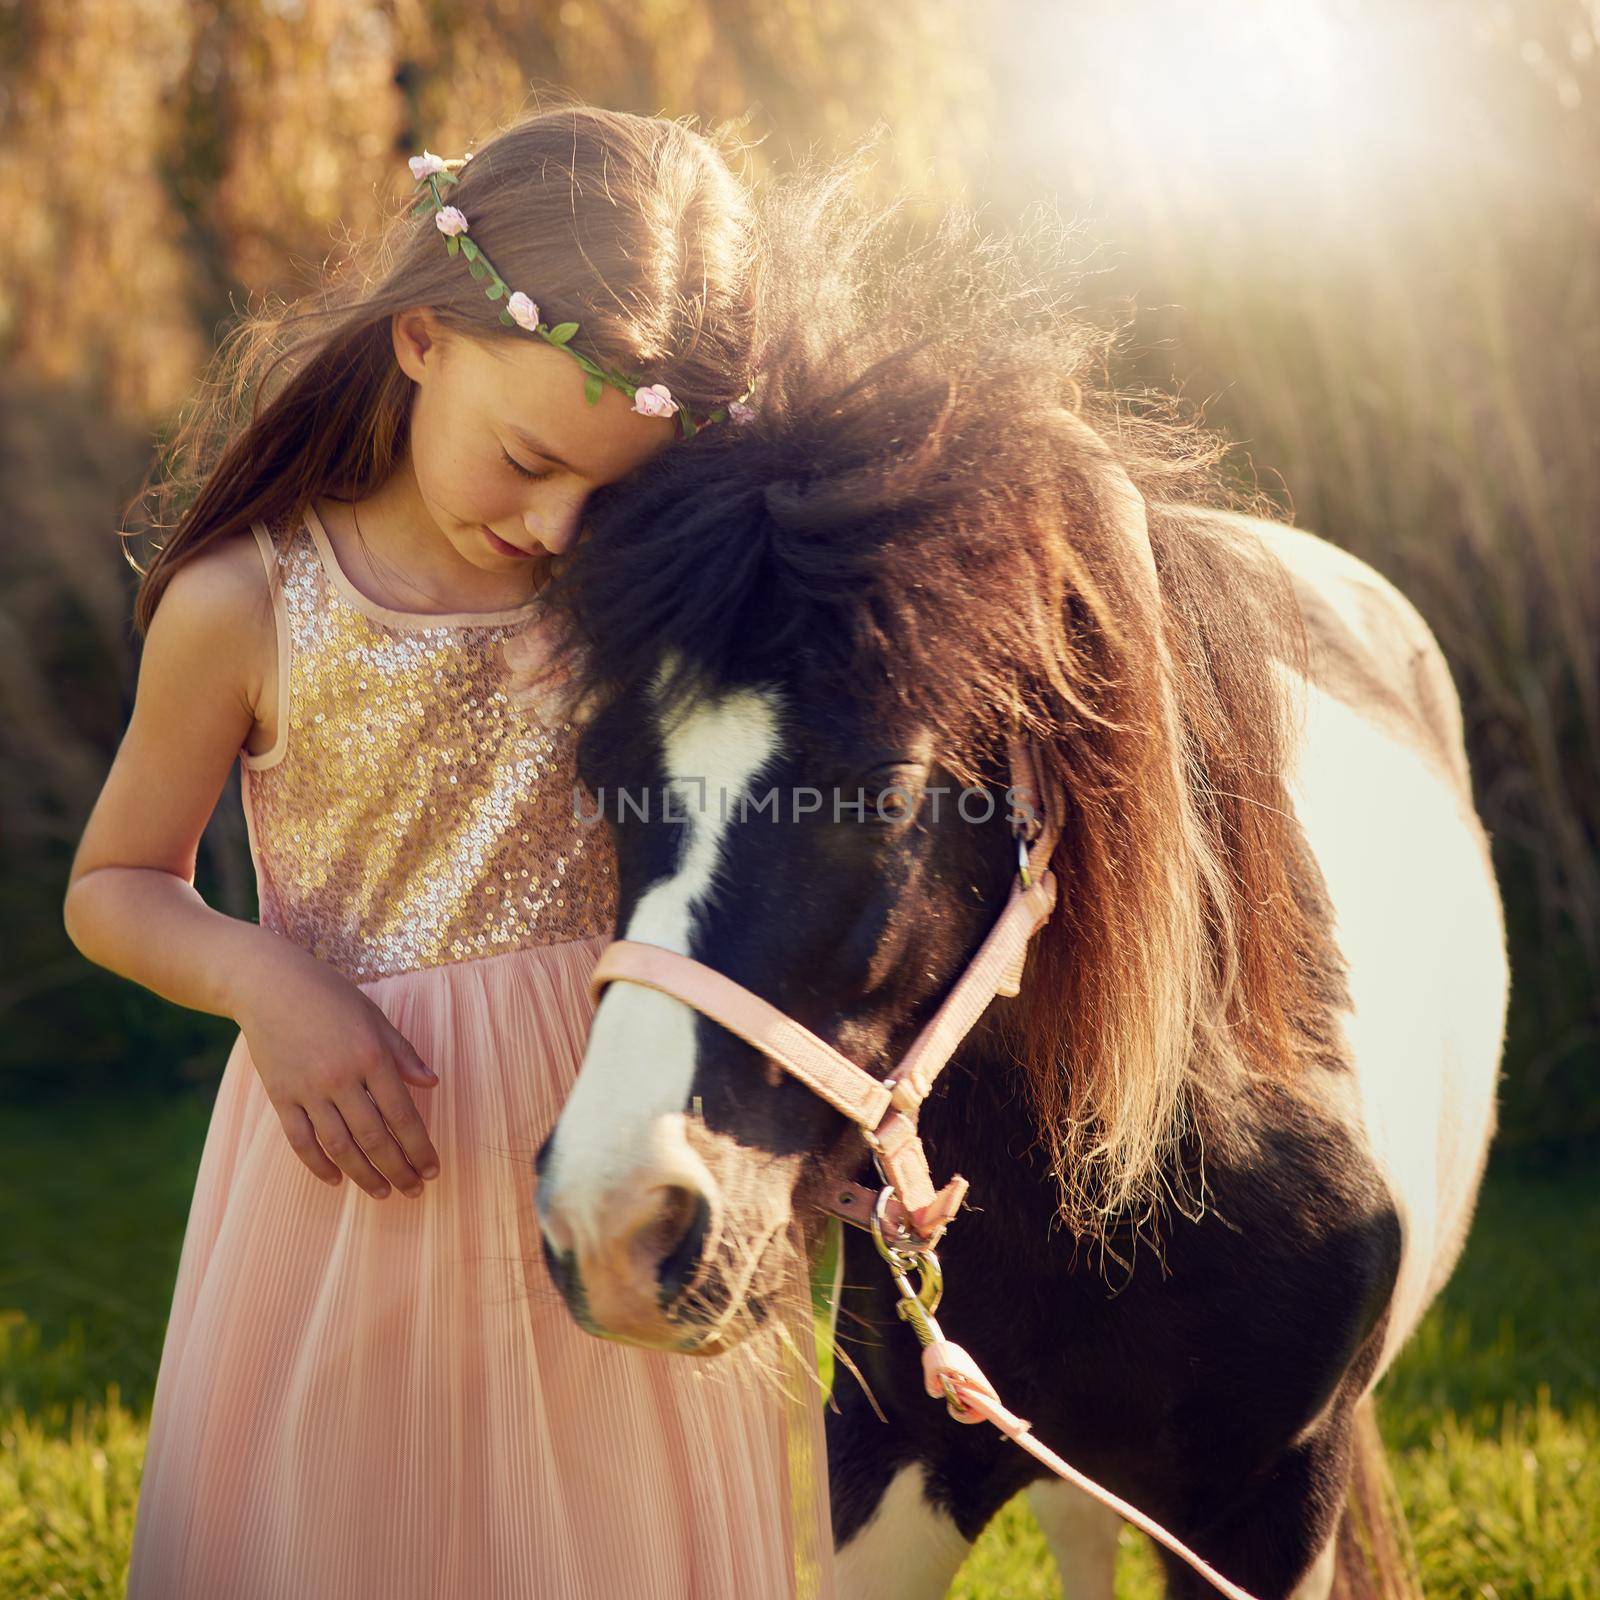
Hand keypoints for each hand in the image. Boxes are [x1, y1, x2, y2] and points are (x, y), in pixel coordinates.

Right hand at [235, 951, 440, 1198]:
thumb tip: (432, 1083)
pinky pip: (301, 1140)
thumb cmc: (330, 996)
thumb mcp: (375, 1017)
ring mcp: (308, 1089)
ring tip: (382, 1193)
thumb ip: (403, 1054)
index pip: (402, 1115)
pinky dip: (318, 1164)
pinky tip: (336, 1179)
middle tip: (414, 1190)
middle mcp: (341, 1078)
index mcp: (371, 1056)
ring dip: (363, 1175)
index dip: (419, 1147)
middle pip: (374, 1138)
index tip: (432, 1169)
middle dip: (397, 1169)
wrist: (269, 984)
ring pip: (339, 1146)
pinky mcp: (280, 1095)